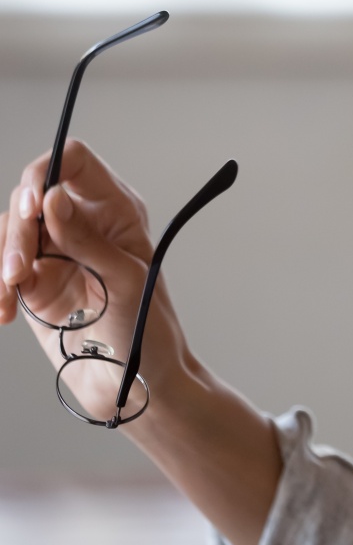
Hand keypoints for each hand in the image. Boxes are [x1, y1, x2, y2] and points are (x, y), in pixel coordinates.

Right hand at [0, 139, 190, 423]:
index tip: (35, 205)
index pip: (75, 161)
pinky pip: (0, 266)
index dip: (47, 170)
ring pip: (10, 228)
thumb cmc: (146, 328)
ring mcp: (55, 250)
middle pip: (32, 194)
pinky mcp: (33, 281)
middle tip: (19, 271)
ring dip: (1, 258)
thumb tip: (53, 197)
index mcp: (116, 209)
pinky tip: (5, 312)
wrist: (133, 383)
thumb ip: (86, 239)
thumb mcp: (124, 280)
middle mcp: (83, 222)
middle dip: (19, 228)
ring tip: (11, 295)